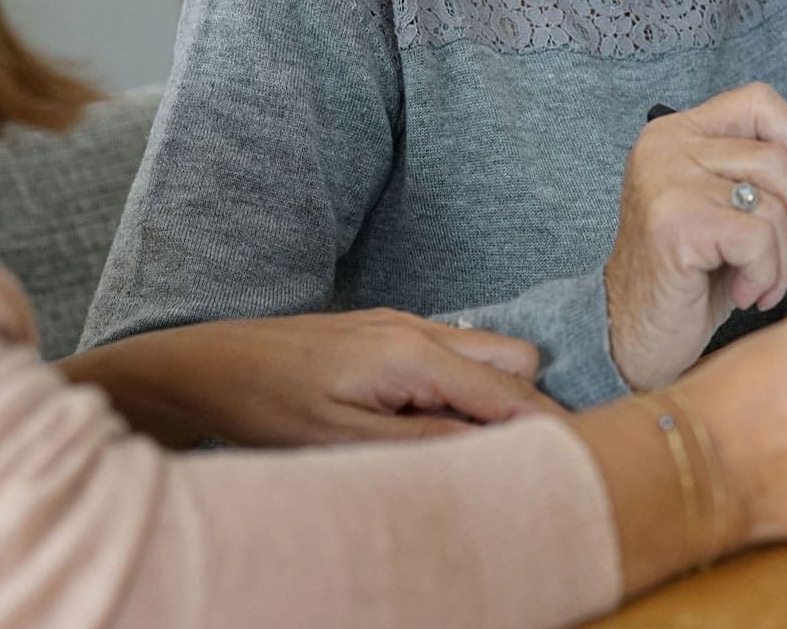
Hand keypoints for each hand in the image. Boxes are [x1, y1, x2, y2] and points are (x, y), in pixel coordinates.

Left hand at [59, 309, 560, 447]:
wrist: (209, 365)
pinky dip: (464, 382)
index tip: (577, 463)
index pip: (509, 391)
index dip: (549, 428)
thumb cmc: (268, 406)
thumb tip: (495, 451)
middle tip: (513, 459)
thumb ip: (427, 442)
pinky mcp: (385, 328)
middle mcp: (417, 327)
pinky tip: (436, 419)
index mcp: (412, 355)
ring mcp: (402, 322)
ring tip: (471, 443)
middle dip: (526, 405)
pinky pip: (453, 348)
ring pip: (488, 348)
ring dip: (495, 392)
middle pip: (517, 357)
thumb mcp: (345, 443)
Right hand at [602, 84, 786, 391]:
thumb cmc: (686, 279)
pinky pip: (758, 237)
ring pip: (773, 201)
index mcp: (680, 134)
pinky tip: (744, 293)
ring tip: (762, 285)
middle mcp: (667, 146)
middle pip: (776, 157)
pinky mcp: (676, 222)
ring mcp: (668, 180)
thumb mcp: (742, 223)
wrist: (633, 335)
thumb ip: (786, 186)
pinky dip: (766, 274)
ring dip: (784, 258)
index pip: (757, 103)